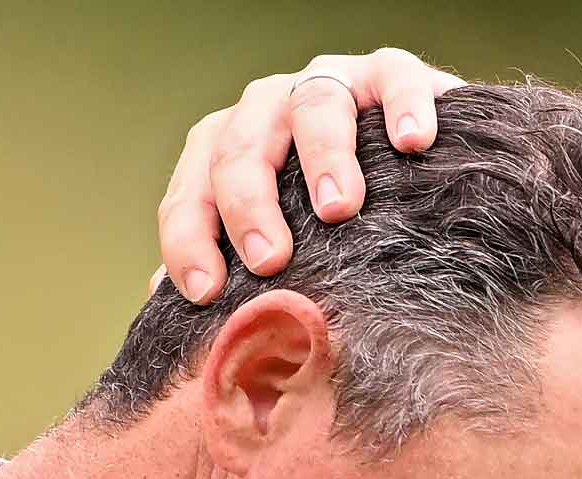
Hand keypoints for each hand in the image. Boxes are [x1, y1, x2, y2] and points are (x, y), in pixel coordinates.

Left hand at [154, 49, 465, 303]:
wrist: (417, 174)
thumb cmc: (335, 217)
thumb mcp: (280, 242)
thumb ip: (228, 265)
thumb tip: (165, 302)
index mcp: (230, 150)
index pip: (192, 190)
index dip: (191, 240)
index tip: (206, 292)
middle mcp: (270, 109)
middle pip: (242, 145)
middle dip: (249, 204)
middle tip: (270, 260)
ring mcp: (331, 84)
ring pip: (314, 105)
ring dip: (323, 157)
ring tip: (339, 207)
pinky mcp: (391, 73)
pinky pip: (393, 78)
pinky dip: (402, 106)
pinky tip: (412, 142)